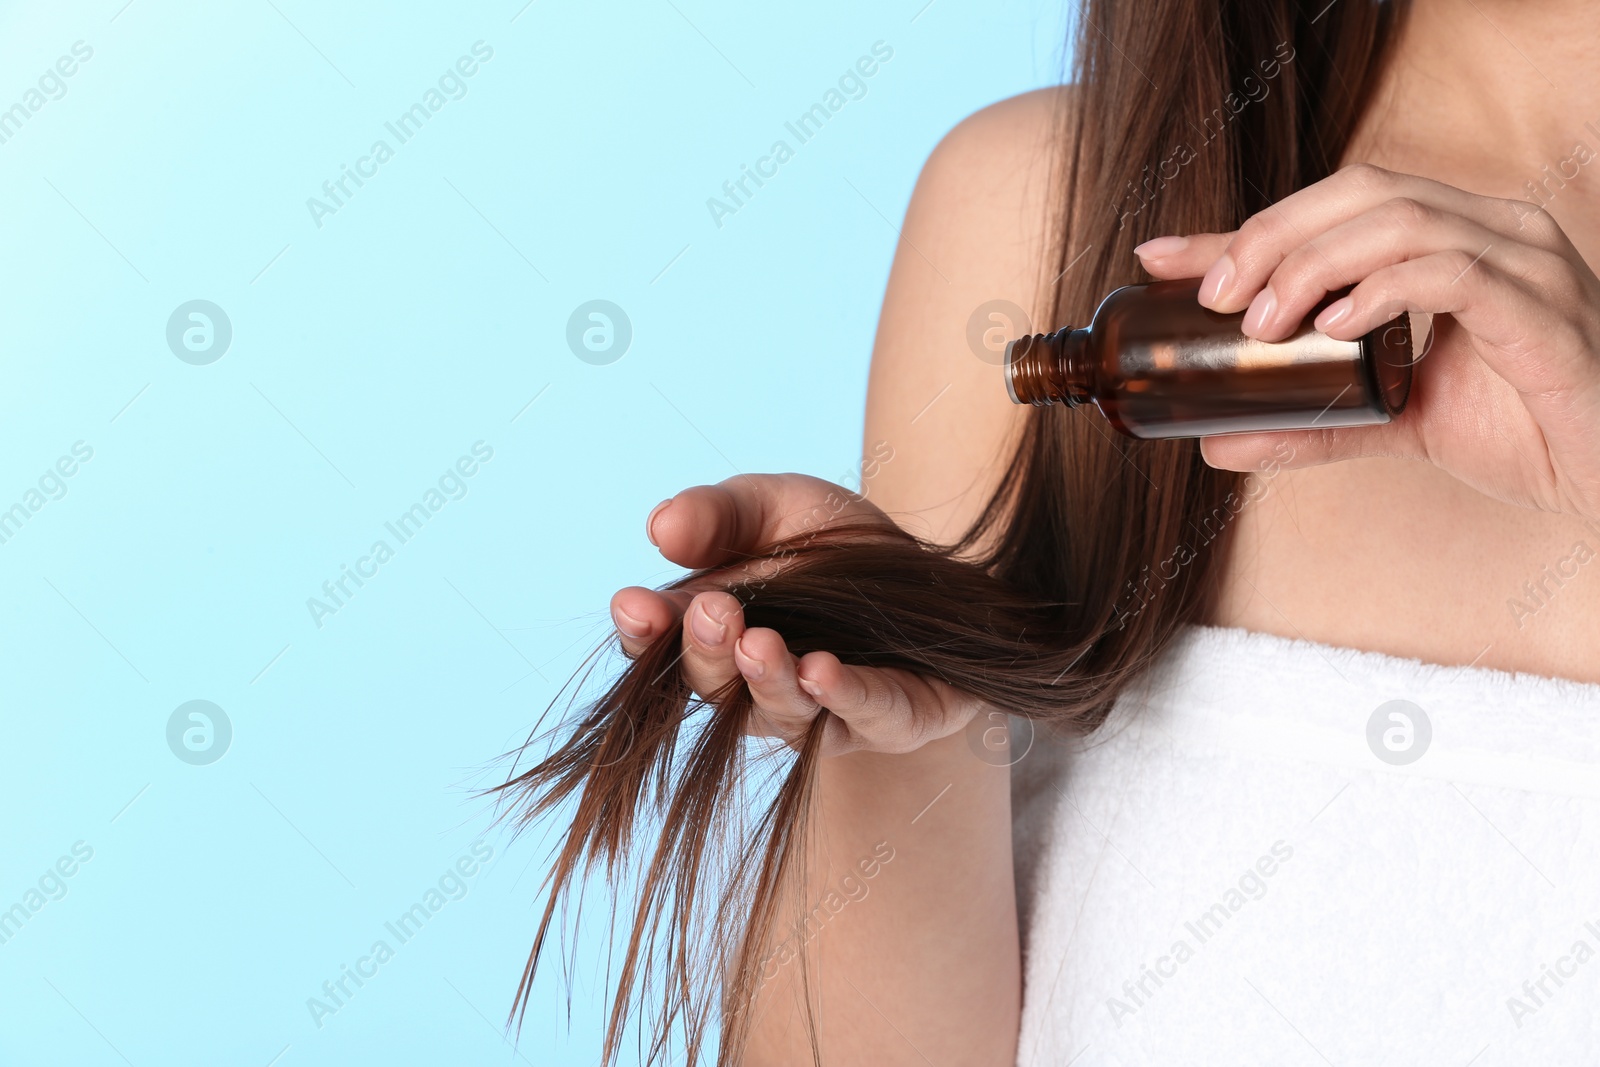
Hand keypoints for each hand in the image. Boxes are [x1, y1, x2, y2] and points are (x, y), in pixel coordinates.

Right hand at [609, 474, 987, 757]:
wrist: (937, 570)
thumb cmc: (837, 544)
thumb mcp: (773, 505)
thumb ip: (718, 514)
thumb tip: (659, 528)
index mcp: (717, 637)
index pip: (662, 649)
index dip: (644, 634)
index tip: (632, 606)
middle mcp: (758, 688)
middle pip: (716, 689)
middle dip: (709, 652)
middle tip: (713, 612)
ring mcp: (824, 715)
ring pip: (784, 716)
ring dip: (767, 681)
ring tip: (760, 643)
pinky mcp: (893, 719)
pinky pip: (867, 717)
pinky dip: (842, 696)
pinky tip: (820, 671)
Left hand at [1134, 162, 1599, 525]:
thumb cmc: (1524, 429)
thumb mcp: (1396, 422)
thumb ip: (1314, 424)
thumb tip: (1217, 442)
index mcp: (1452, 238)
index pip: (1334, 207)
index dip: (1245, 227)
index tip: (1163, 258)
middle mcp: (1490, 229)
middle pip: (1360, 190)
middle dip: (1270, 234)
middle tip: (1210, 296)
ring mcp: (1522, 259)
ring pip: (1401, 218)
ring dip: (1314, 263)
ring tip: (1263, 322)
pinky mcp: (1542, 306)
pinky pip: (1455, 270)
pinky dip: (1383, 289)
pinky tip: (1337, 325)